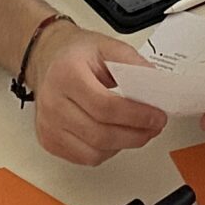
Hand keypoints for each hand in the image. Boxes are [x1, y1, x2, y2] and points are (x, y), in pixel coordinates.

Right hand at [28, 25, 166, 166]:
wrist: (47, 58)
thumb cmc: (75, 54)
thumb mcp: (107, 46)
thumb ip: (134, 64)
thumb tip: (157, 86)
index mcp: (67, 74)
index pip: (105, 106)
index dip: (136, 116)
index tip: (157, 116)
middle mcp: (53, 102)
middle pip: (100, 134)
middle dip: (135, 135)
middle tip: (154, 127)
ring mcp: (48, 125)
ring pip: (93, 152)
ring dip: (123, 145)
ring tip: (138, 132)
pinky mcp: (49, 141)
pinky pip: (84, 158)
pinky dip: (106, 152)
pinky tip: (115, 137)